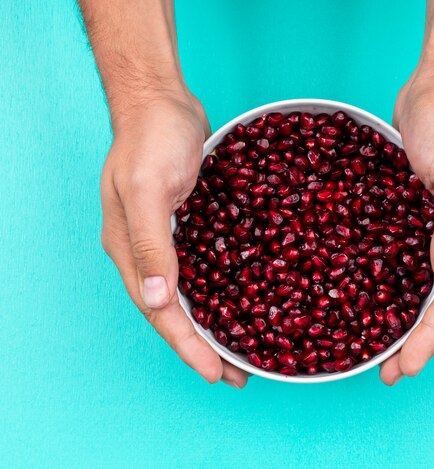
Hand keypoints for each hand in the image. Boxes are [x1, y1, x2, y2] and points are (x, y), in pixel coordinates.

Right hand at [100, 89, 247, 387]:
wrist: (162, 101)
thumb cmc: (151, 138)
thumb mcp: (147, 189)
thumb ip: (150, 244)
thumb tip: (155, 301)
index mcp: (130, 250)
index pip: (159, 312)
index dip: (187, 345)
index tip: (214, 373)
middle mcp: (148, 252)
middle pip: (176, 312)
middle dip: (205, 346)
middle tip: (236, 373)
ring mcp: (170, 238)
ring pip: (195, 293)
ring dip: (217, 323)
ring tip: (243, 349)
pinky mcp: (192, 224)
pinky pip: (209, 266)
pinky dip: (226, 288)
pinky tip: (246, 298)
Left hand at [380, 78, 433, 384]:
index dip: (432, 335)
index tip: (406, 365)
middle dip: (415, 338)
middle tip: (388, 372)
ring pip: (419, 284)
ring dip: (400, 317)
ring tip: (377, 349)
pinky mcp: (414, 215)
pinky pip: (401, 258)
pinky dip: (386, 283)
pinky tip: (368, 299)